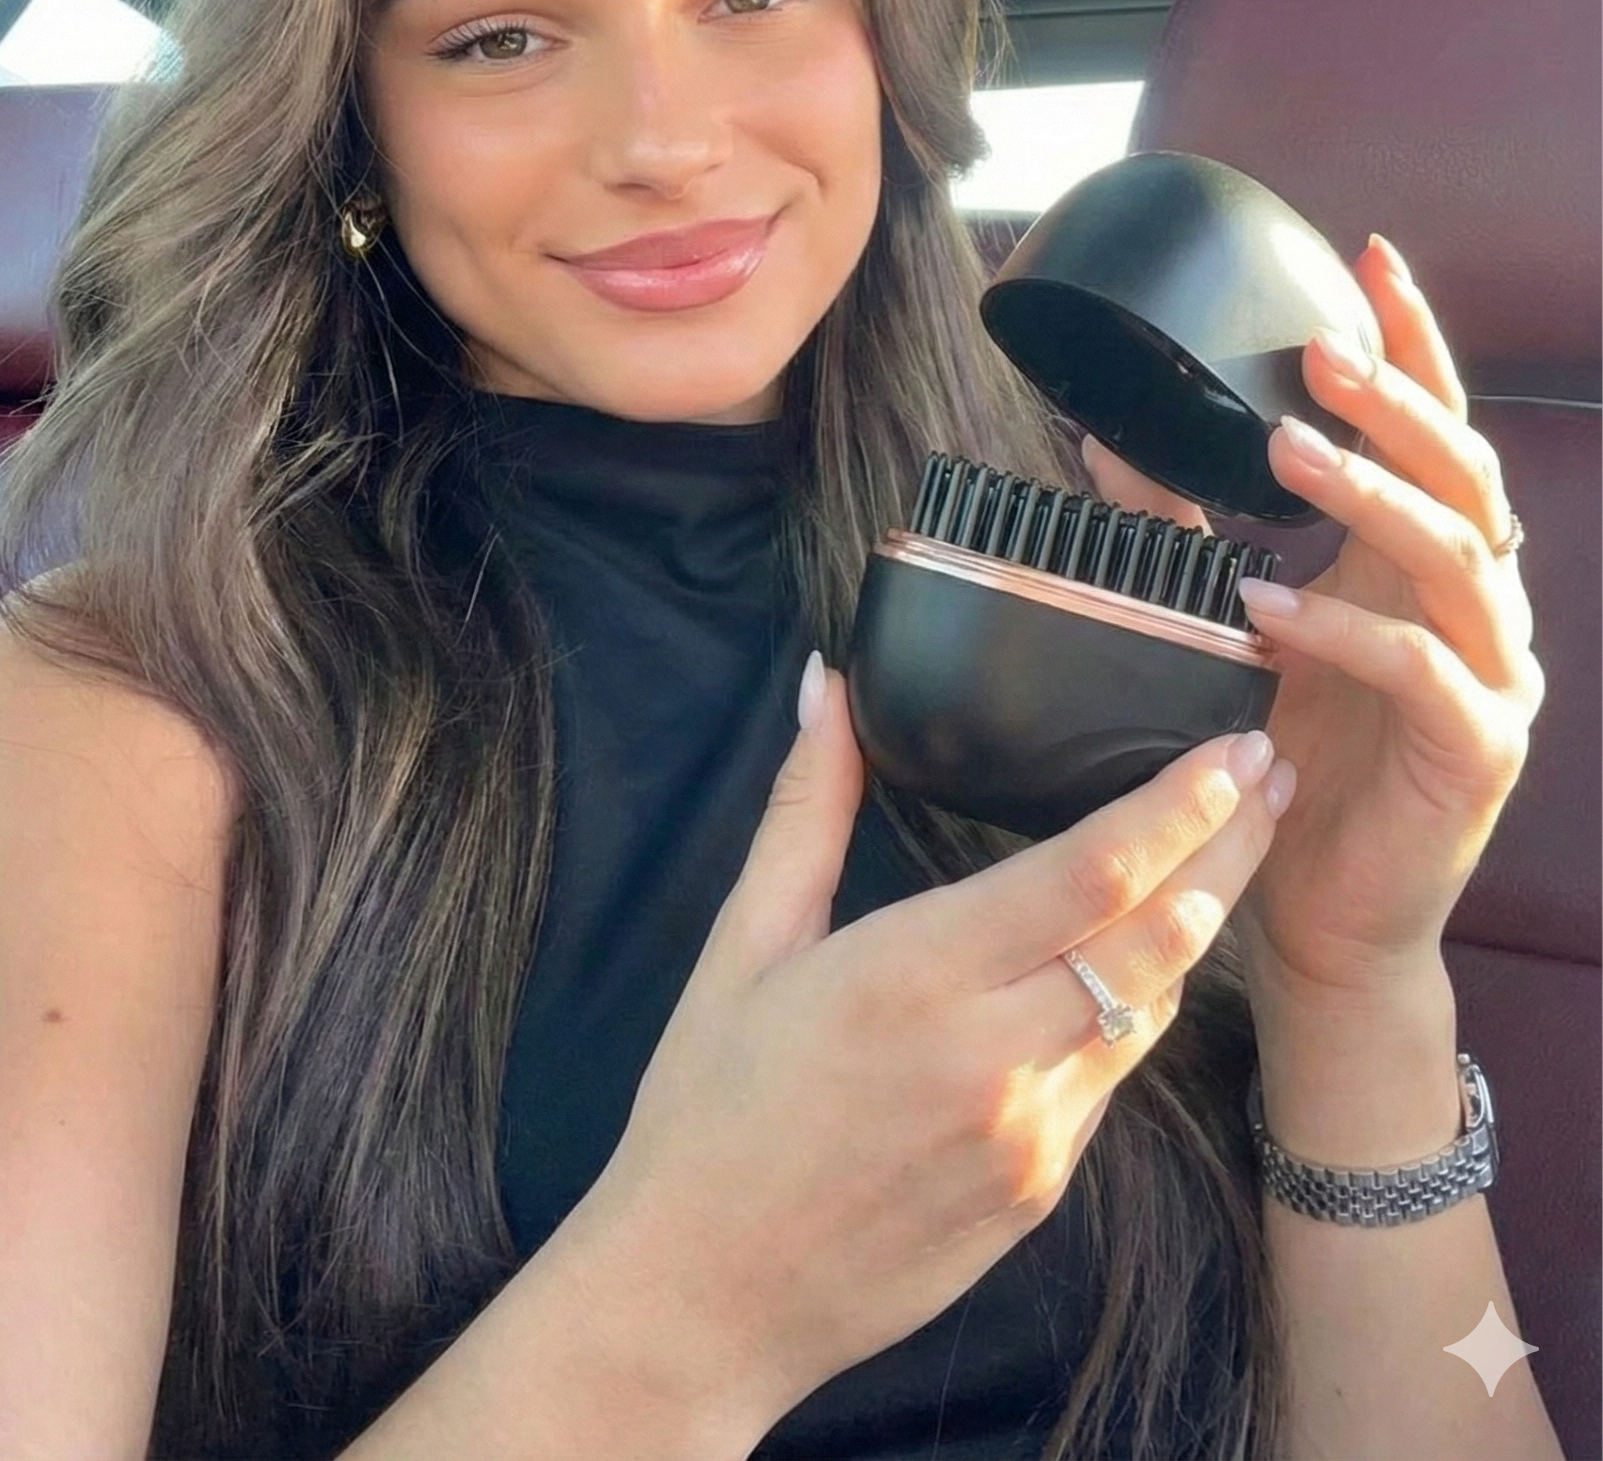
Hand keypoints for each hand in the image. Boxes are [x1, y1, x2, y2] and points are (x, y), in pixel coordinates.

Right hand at [573, 657, 1285, 1424]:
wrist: (707, 1298)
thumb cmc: (707, 1108)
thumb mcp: (741, 946)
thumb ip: (806, 810)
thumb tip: (828, 687)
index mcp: (912, 977)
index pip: (1089, 875)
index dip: (1176, 807)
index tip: (1233, 751)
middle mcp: (991, 1056)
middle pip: (1156, 936)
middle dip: (1228, 848)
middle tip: (1280, 773)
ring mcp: (1029, 1133)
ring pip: (1150, 1009)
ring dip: (1202, 923)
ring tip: (1241, 849)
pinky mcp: (1041, 1190)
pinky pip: (1112, 1076)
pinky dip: (1139, 1006)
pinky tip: (1148, 960)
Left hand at [1079, 231, 1543, 1013]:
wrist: (1322, 913)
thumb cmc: (1289, 758)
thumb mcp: (1242, 623)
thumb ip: (1194, 532)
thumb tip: (1110, 440)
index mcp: (1428, 565)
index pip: (1437, 431)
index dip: (1415, 344)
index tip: (1368, 259)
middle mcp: (1479, 607)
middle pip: (1466, 475)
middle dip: (1398, 402)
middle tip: (1322, 351)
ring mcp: (1493, 676)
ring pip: (1457, 558)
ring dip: (1371, 496)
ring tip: (1285, 450)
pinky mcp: (1479, 749)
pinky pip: (1422, 672)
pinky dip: (1345, 630)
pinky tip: (1268, 605)